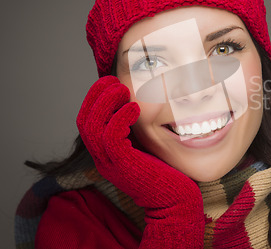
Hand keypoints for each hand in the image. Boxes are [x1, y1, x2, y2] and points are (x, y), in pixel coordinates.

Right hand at [77, 76, 203, 246]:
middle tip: (113, 81)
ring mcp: (110, 163)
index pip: (86, 121)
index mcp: (105, 153)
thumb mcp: (144, 146)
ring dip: (106, 103)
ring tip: (122, 89)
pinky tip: (135, 108)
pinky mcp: (123, 166)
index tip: (109, 82)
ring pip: (93, 127)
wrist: (174, 201)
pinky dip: (120, 117)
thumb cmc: (164, 172)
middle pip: (84, 121)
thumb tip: (136, 103)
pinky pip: (111, 137)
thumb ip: (135, 130)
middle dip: (95, 96)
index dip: (93, 99)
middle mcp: (102, 158)